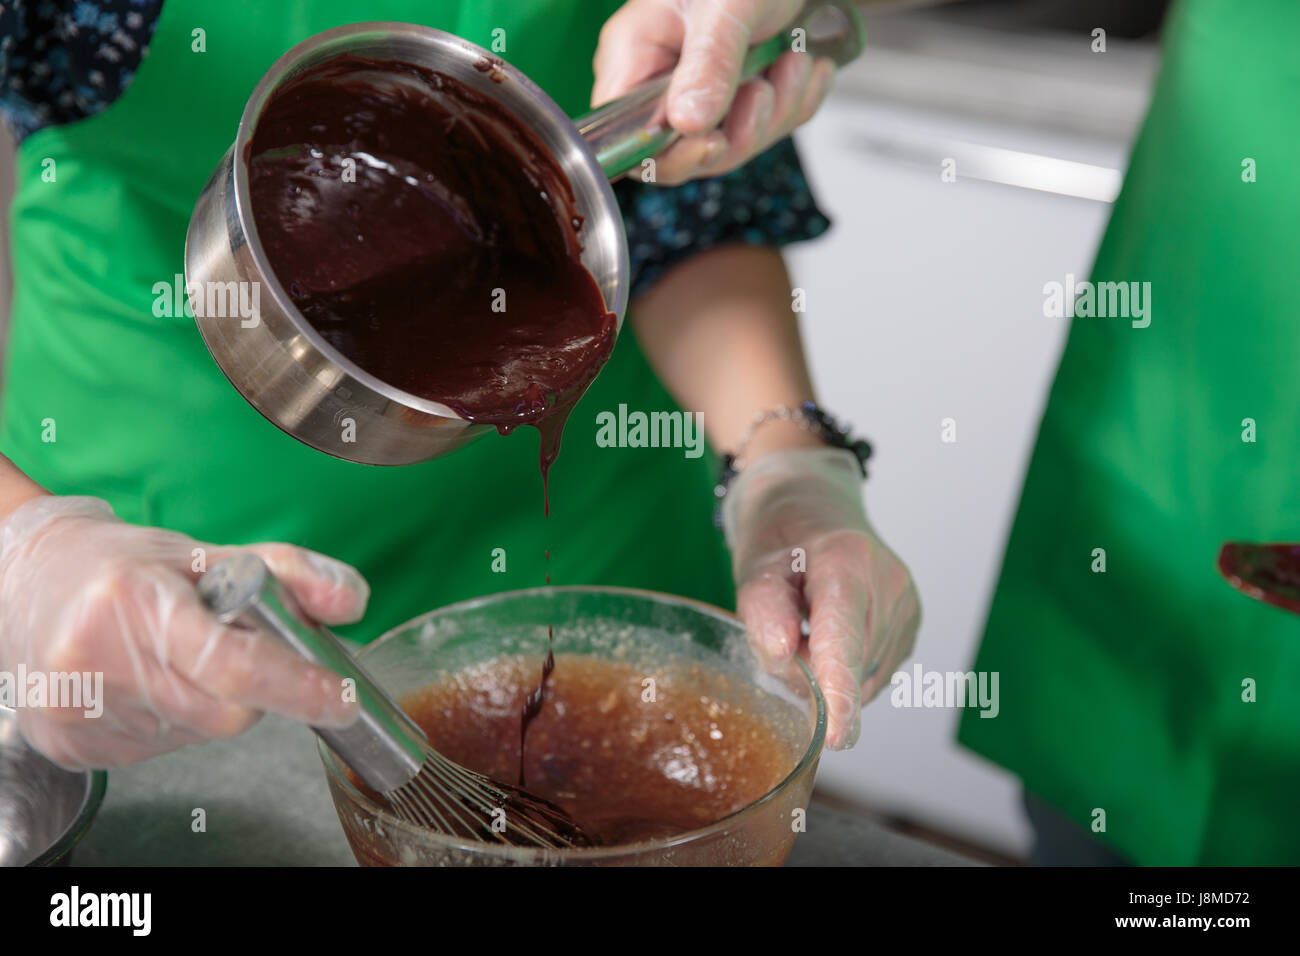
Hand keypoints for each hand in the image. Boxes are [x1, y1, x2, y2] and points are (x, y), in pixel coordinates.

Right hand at [0, 495, 367, 768]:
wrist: (27, 584)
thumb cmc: (126, 567)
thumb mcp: (210, 553)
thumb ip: (291, 573)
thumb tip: (352, 603)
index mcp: (134, 599)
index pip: (231, 664)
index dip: (296, 686)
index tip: (341, 698)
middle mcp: (97, 657)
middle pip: (223, 713)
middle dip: (250, 690)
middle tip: (228, 648)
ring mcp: (77, 709)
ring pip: (195, 734)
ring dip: (209, 704)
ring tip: (174, 657)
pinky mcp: (68, 744)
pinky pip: (158, 749)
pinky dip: (172, 721)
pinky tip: (145, 681)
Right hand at [591, 0, 834, 184]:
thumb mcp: (725, 5)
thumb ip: (708, 61)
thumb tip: (688, 123)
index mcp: (633, 55)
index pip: (630, 136)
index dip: (670, 155)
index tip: (715, 142)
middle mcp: (660, 82)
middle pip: (685, 152)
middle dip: (739, 132)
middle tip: (765, 89)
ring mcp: (699, 94)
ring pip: (731, 145)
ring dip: (775, 114)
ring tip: (795, 62)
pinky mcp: (736, 99)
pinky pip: (763, 129)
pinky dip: (793, 105)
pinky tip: (807, 70)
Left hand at [723, 447, 920, 748]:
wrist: (814, 505)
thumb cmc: (780, 538)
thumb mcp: (754, 566)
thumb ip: (763, 612)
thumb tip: (783, 657)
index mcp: (846, 561)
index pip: (843, 638)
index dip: (838, 691)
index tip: (839, 736)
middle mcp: (888, 584)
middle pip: (847, 665)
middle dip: (810, 672)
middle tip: (784, 628)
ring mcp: (907, 606)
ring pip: (861, 677)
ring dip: (827, 671)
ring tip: (808, 622)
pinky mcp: (911, 626)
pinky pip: (872, 673)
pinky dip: (845, 668)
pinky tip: (830, 632)